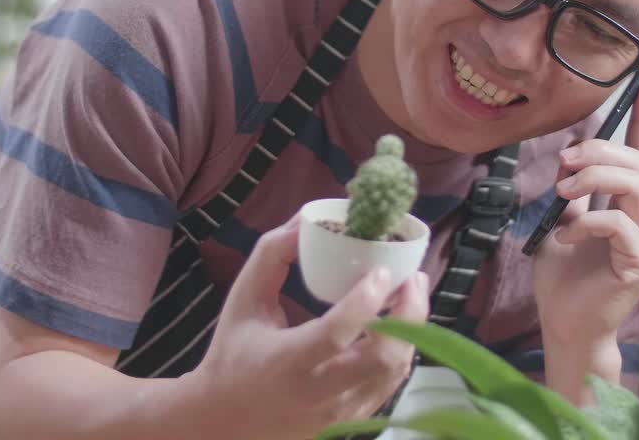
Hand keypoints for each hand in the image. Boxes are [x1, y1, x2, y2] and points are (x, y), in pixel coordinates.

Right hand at [192, 214, 429, 439]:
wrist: (226, 420)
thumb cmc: (233, 352)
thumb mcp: (243, 299)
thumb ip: (271, 256)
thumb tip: (305, 219)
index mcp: (286, 362)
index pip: (335, 334)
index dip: (364, 302)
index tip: (381, 270)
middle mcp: (318, 393)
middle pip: (381, 358)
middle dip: (409, 314)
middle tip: (412, 278)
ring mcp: (340, 412)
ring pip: (394, 372)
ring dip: (412, 329)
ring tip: (412, 294)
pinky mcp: (352, 421)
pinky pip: (390, 384)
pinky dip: (401, 349)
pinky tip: (399, 323)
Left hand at [532, 83, 638, 352]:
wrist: (565, 326)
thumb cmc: (563, 281)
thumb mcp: (560, 225)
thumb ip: (571, 196)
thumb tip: (567, 164)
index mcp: (627, 206)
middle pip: (637, 162)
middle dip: (596, 152)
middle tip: (561, 165)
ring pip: (636, 184)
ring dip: (593, 178)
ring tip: (562, 195)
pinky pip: (619, 224)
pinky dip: (585, 223)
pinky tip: (564, 238)